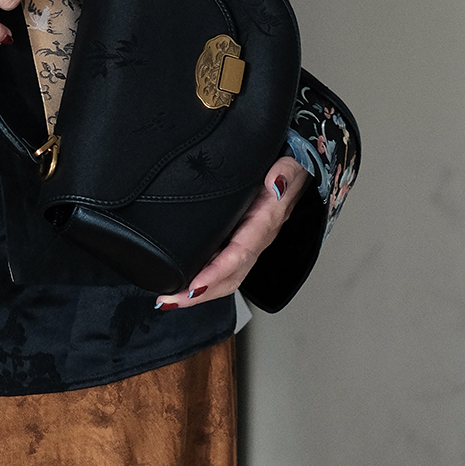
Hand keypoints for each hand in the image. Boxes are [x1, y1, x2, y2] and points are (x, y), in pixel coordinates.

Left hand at [154, 157, 308, 307]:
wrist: (294, 172)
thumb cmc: (288, 171)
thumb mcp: (290, 165)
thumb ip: (286, 172)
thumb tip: (276, 183)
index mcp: (265, 223)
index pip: (240, 254)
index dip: (217, 273)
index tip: (195, 286)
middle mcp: (256, 238)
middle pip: (230, 277)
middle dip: (201, 293)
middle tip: (170, 300)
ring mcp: (247, 242)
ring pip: (225, 277)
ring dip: (199, 292)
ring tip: (170, 299)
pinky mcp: (238, 239)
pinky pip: (222, 265)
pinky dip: (204, 279)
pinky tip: (183, 282)